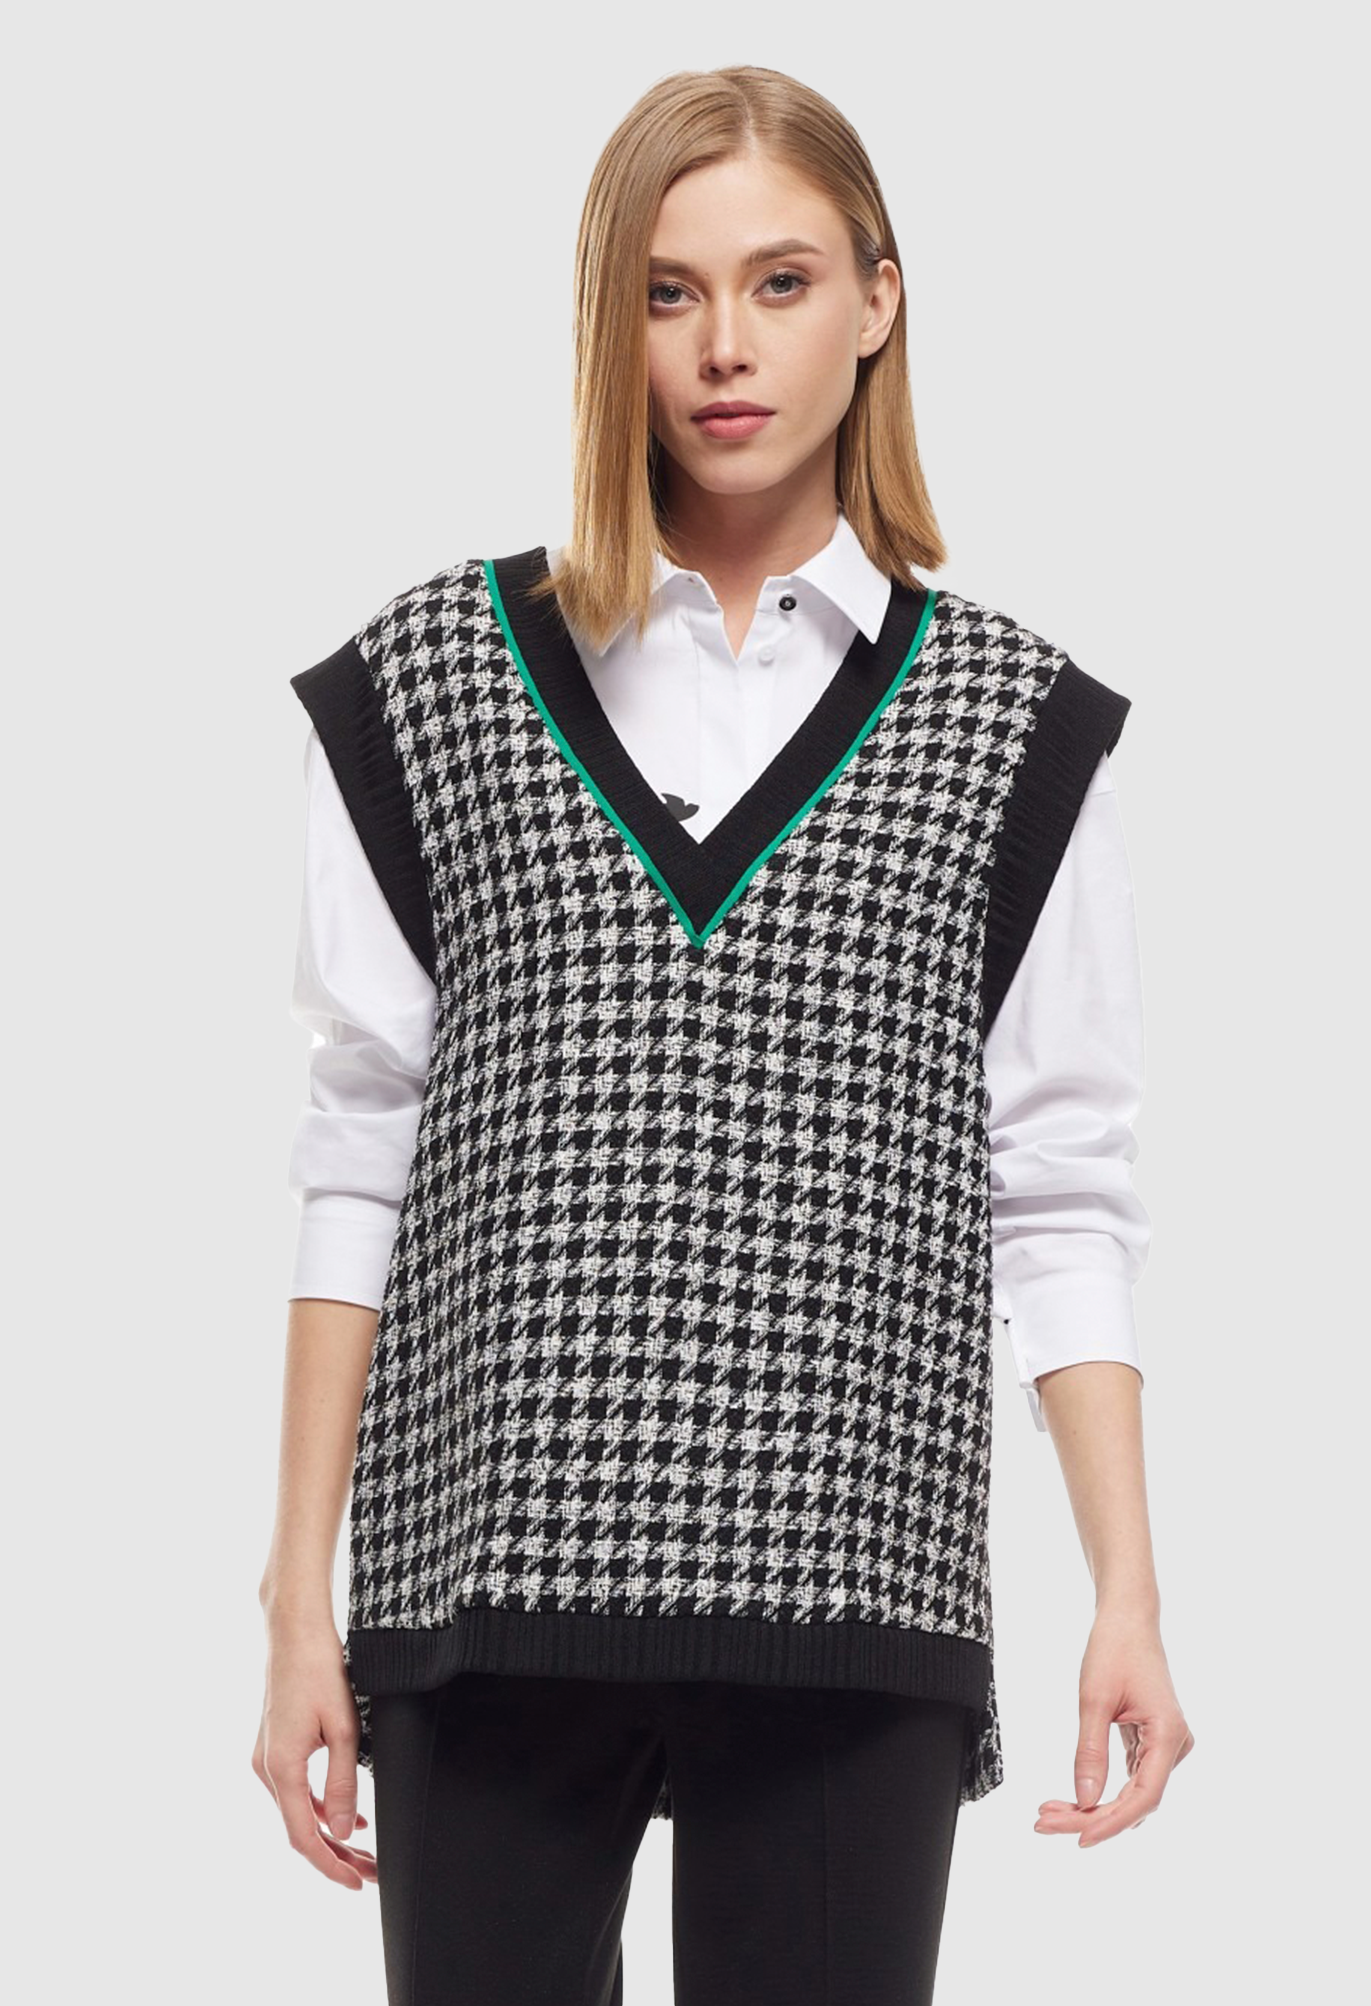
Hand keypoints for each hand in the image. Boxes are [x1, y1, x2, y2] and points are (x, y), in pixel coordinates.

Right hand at [252, 1616, 377, 1887]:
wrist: (295, 1631)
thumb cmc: (319, 1670)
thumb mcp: (343, 1729)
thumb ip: (341, 1783)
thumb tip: (341, 1830)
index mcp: (281, 1768)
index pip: (303, 1837)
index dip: (330, 1865)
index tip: (357, 1882)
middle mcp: (266, 1769)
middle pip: (300, 1829)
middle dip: (336, 1854)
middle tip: (370, 1872)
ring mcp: (267, 1757)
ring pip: (298, 1811)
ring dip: (329, 1832)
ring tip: (364, 1852)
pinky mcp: (274, 1746)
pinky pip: (296, 1790)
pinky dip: (319, 1807)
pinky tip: (347, 1815)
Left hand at [1033, 1604, 1194, 1847]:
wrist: (1128, 1618)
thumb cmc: (1113, 1648)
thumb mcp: (1093, 1699)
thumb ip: (1090, 1752)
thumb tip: (1084, 1800)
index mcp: (1169, 1735)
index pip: (1143, 1797)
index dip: (1111, 1822)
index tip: (1079, 1838)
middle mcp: (1174, 1746)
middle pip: (1135, 1800)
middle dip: (1091, 1816)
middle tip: (1045, 1823)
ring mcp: (1165, 1745)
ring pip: (1130, 1792)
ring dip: (1093, 1807)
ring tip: (1049, 1815)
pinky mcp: (1152, 1742)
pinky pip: (1129, 1777)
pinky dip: (1101, 1789)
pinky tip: (1070, 1800)